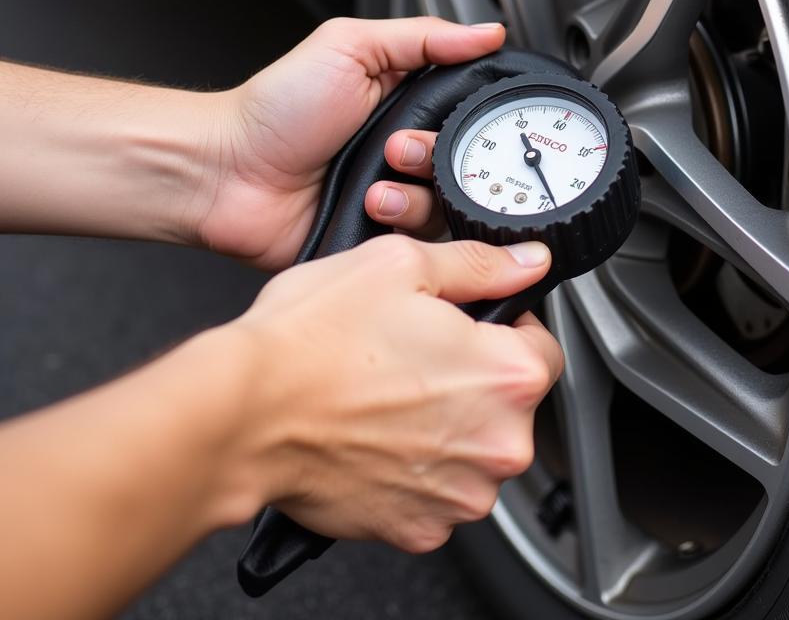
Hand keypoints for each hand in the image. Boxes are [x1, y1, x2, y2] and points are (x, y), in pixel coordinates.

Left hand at [193, 17, 504, 269]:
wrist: (228, 173)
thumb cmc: (276, 108)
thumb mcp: (349, 47)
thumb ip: (423, 37)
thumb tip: (486, 31)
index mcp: (406, 100)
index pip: (470, 108)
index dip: (478, 115)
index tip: (472, 118)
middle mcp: (406, 148)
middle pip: (468, 160)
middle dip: (438, 155)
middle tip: (397, 148)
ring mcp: (396, 192)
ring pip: (449, 201)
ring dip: (418, 191)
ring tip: (378, 182)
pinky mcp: (382, 233)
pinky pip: (420, 237)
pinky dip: (400, 220)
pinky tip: (370, 205)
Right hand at [231, 234, 562, 551]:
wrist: (243, 413)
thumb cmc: (313, 340)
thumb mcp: (401, 264)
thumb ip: (479, 265)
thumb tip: (527, 262)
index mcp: (506, 375)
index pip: (543, 346)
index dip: (504, 326)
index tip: (466, 325)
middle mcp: (497, 444)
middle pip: (509, 402)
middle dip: (472, 376)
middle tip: (413, 353)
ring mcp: (459, 495)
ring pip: (473, 447)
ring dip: (445, 424)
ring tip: (386, 392)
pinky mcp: (419, 529)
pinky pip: (436, 489)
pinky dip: (414, 465)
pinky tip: (374, 434)